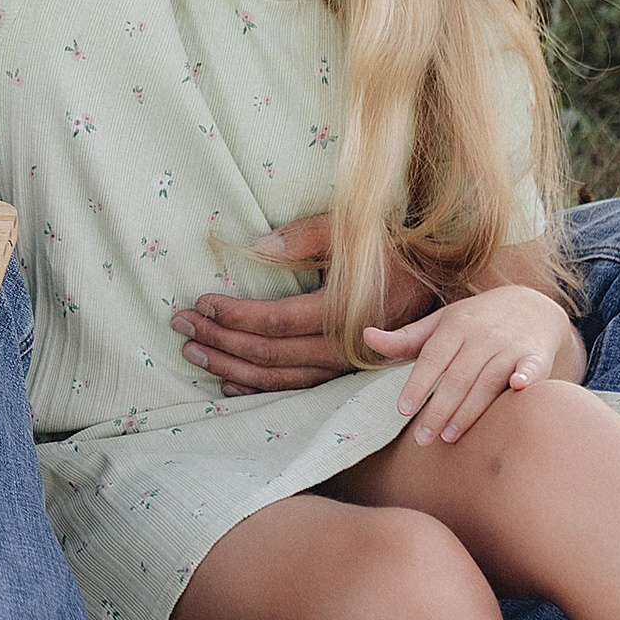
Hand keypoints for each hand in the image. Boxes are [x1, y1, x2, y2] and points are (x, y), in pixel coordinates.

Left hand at [172, 218, 436, 393]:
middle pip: (269, 354)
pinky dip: (260, 390)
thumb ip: (305, 236)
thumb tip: (257, 248)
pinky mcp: (346, 375)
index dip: (234, 315)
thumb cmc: (389, 246)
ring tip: (194, 351)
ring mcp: (346, 367)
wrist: (438, 278)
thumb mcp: (351, 228)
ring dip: (231, 368)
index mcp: (343, 310)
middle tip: (181, 326)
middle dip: (219, 341)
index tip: (201, 302)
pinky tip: (230, 385)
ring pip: (279, 379)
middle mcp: (344, 347)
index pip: (275, 321)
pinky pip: (297, 390)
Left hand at [363, 283, 583, 445]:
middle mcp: (483, 334)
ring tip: (449, 437)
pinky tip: (519, 388)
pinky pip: (532, 367)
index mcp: (456, 325)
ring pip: (488, 381)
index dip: (418, 383)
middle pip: (458, 376)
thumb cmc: (476, 321)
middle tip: (422, 439)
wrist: (532, 306)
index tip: (403, 410)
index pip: (433, 358)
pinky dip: (528, 376)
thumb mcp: (441, 323)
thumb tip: (365, 336)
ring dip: (470, 410)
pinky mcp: (537, 355)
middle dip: (439, 409)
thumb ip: (407, 339)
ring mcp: (511, 345)